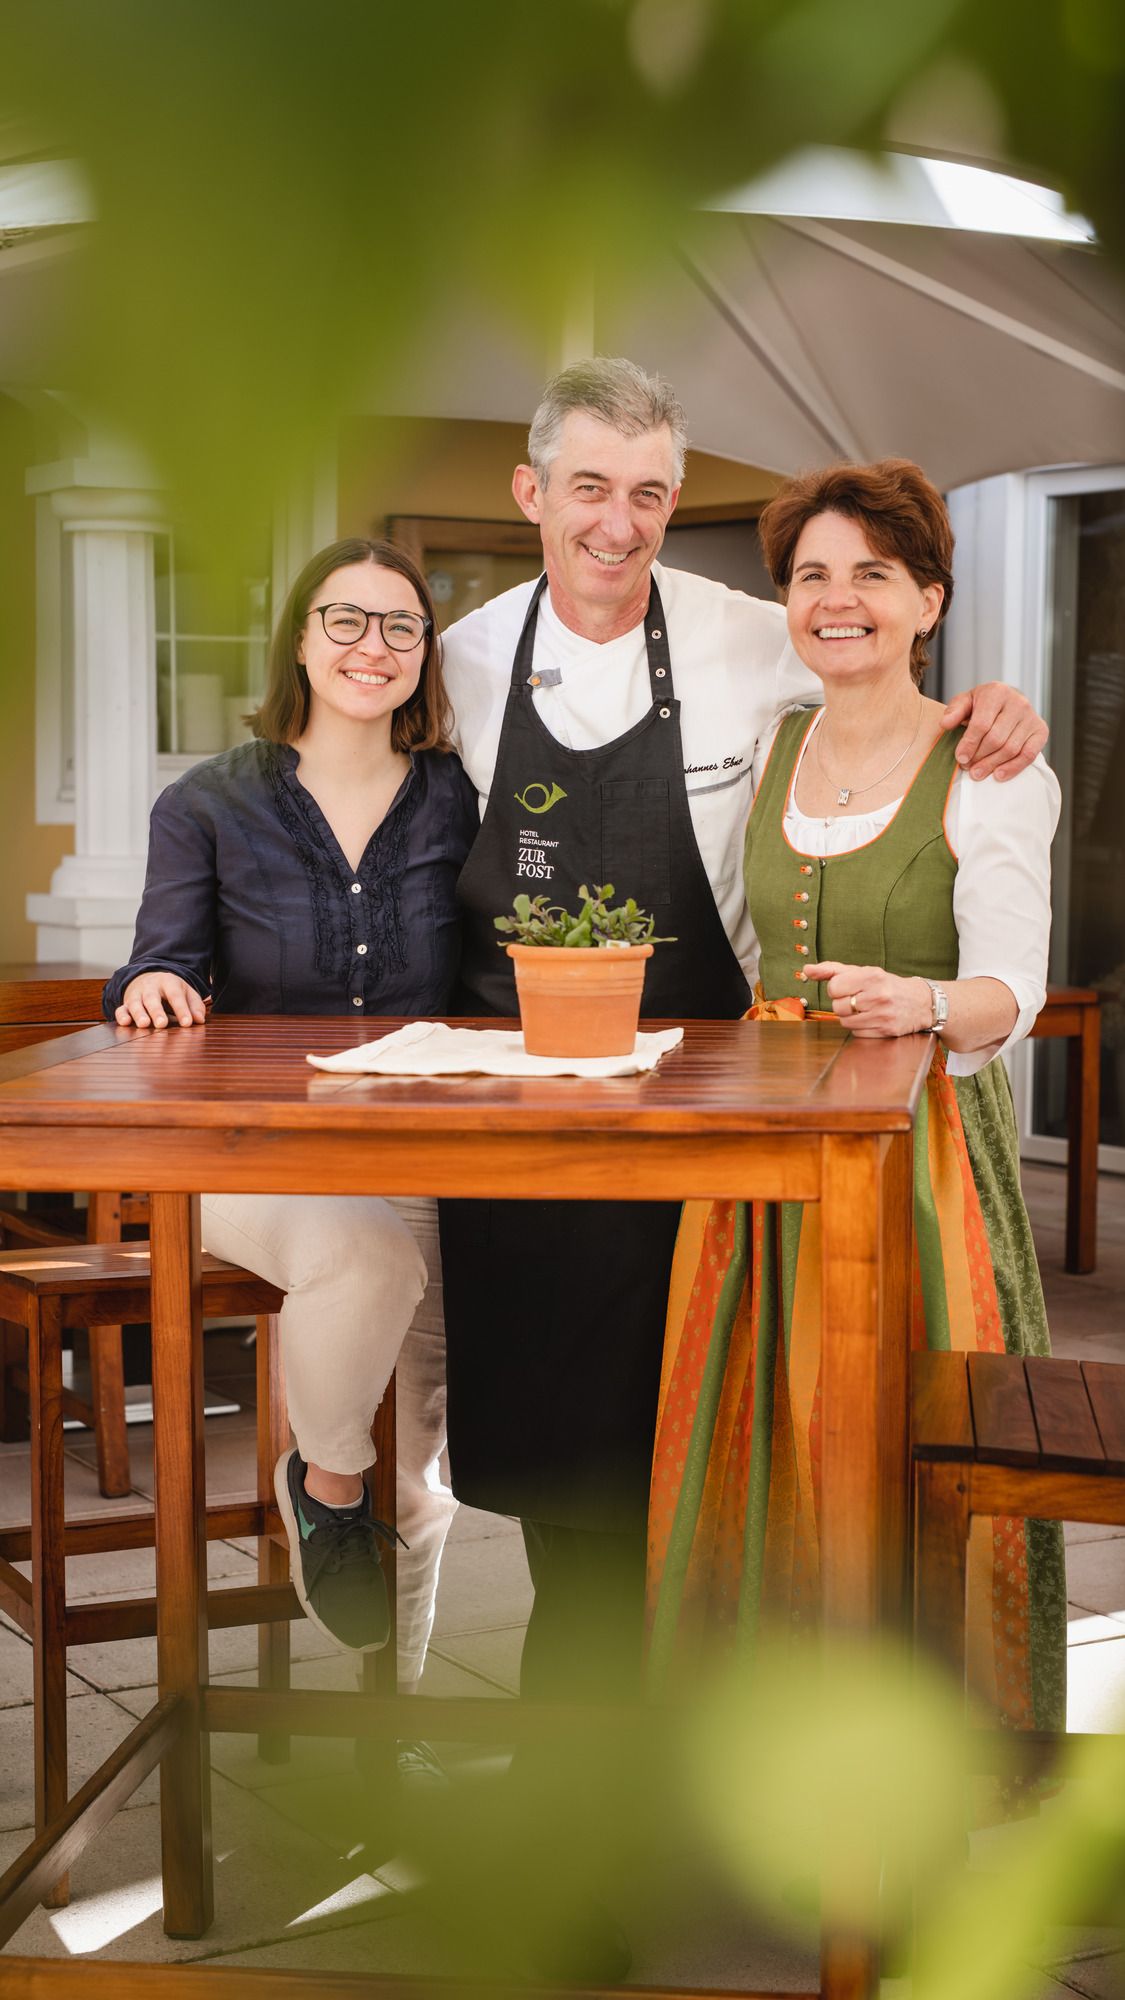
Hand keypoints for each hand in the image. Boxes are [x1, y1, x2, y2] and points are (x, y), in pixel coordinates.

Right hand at [116, 973, 209, 1029]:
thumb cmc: (171, 990)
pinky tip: (125, 1023)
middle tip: (162, 1024)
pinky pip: (121, 1009)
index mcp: (168, 982)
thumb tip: (199, 1020)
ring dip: (139, 1014)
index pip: (175, 995)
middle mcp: (150, 988)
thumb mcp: (186, 992)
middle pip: (152, 998)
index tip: (187, 1023)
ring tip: (144, 1024)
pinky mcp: (126, 1004)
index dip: (182, 1009)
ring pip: (135, 1004)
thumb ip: (195, 1006)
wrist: (148, 978)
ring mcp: (136, 996)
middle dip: (157, 1011)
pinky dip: (121, 1016)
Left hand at [803, 962, 930, 1037]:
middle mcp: (878, 995)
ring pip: (845, 1022)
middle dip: (843, 1004)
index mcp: (871, 976)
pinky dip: (859, 1028)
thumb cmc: (886, 985)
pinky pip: (856, 1033)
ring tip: (864, 1010)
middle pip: (838, 1006)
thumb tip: (807, 970)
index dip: (836, 989)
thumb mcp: (862, 972)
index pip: (834, 987)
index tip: (848, 988)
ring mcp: (883, 1015)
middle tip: (858, 1000)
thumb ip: (832, 970)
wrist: (920, 1002)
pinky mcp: (886, 1031)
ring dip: (850, 1017)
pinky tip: (871, 1019)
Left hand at [941, 681, 1046, 781]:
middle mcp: (1018, 702)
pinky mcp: (1041, 730)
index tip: (960, 758)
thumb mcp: (965, 702)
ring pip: (1011, 749)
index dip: (969, 744)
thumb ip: (954, 711)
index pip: (982, 724)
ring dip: (992, 765)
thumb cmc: (982, 705)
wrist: (1007, 702)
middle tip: (967, 768)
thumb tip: (945, 724)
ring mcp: (1031, 716)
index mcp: (996, 692)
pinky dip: (1013, 768)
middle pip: (996, 739)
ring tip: (977, 773)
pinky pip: (1029, 754)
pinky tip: (998, 775)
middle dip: (979, 757)